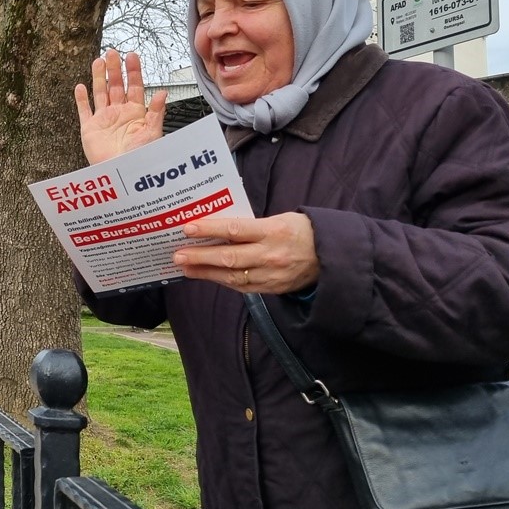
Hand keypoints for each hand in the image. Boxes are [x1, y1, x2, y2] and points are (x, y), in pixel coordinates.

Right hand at [74, 49, 166, 164]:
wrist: (123, 174)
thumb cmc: (140, 158)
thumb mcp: (152, 133)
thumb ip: (156, 112)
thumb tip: (163, 93)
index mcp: (136, 113)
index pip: (135, 86)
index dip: (133, 71)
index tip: (132, 56)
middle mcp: (119, 113)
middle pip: (116, 86)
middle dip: (114, 69)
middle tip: (112, 52)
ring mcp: (103, 120)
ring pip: (100, 93)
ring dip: (98, 77)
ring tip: (98, 61)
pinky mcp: (90, 129)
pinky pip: (84, 111)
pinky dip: (81, 99)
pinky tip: (80, 87)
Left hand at [173, 212, 319, 294]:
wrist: (331, 257)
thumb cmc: (301, 231)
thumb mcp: (280, 218)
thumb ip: (251, 225)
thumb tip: (218, 226)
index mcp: (273, 231)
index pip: (235, 229)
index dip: (210, 229)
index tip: (188, 228)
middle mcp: (270, 255)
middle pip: (229, 257)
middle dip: (200, 257)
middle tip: (177, 254)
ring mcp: (271, 275)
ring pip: (232, 276)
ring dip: (205, 273)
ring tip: (185, 267)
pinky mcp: (271, 289)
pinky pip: (242, 287)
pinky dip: (222, 281)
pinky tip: (206, 275)